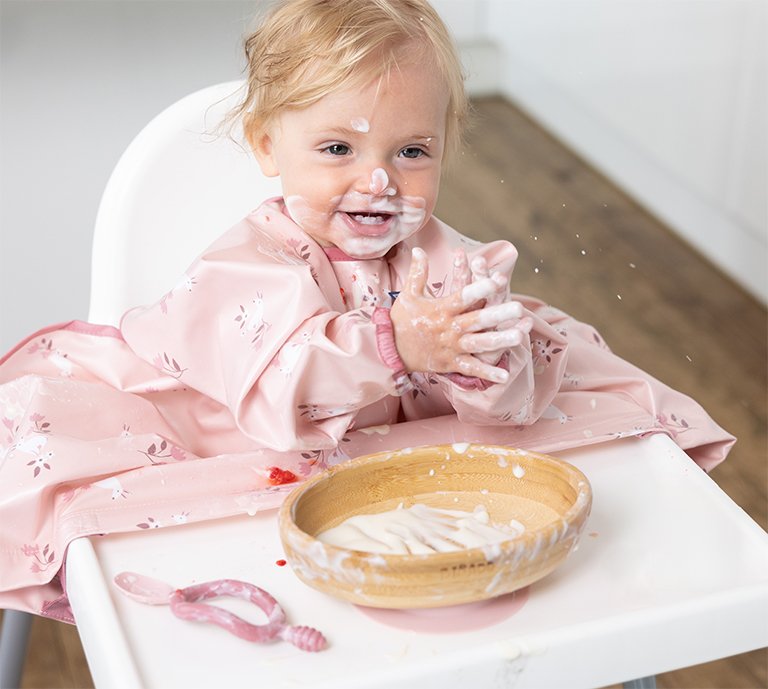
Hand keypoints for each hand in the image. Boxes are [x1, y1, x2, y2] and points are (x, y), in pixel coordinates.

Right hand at [390, 248, 527, 382]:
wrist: (390, 351)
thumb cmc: (401, 320)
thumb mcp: (408, 295)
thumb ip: (417, 272)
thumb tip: (418, 249)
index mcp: (440, 310)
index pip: (462, 297)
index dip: (479, 288)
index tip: (497, 279)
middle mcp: (448, 328)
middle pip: (476, 320)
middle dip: (498, 314)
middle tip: (518, 308)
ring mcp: (451, 347)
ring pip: (479, 344)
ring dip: (499, 341)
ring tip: (519, 336)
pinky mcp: (451, 363)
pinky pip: (471, 369)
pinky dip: (487, 373)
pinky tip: (505, 376)